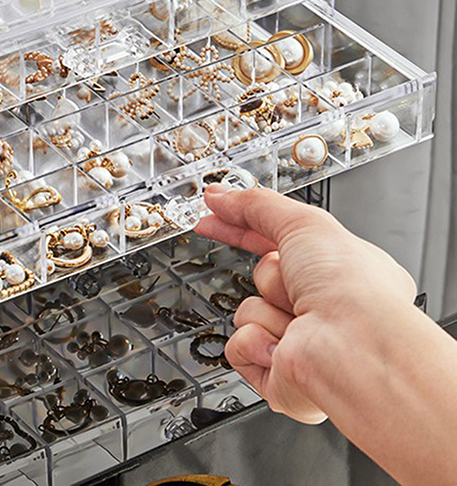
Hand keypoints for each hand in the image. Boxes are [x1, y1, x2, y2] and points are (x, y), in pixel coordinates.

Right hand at [197, 184, 416, 423]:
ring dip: (267, 309)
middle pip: (262, 275)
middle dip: (268, 276)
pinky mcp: (277, 371)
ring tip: (299, 319)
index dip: (244, 225)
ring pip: (249, 310)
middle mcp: (323, 308)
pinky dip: (255, 341)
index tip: (215, 213)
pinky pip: (238, 344)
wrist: (352, 348)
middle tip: (286, 278)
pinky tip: (282, 346)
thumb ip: (256, 205)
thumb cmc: (351, 289)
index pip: (279, 240)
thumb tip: (220, 196)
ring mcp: (299, 341)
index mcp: (341, 270)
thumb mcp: (304, 223)